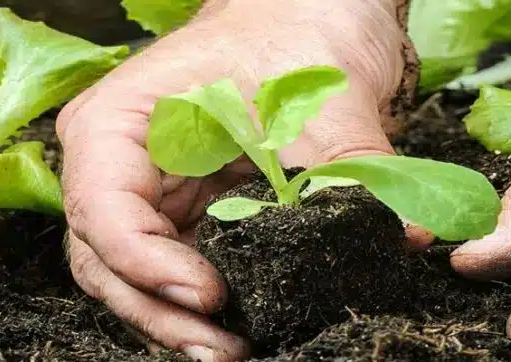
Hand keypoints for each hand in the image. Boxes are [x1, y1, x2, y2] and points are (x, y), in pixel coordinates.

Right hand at [54, 1, 410, 359]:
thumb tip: (407, 233)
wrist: (315, 16)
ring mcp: (150, 199)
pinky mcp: (190, 223)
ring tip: (235, 351)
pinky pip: (183, 276)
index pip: (103, 210)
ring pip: (137, 282)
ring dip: (181, 323)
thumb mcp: (326, 97)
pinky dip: (207, 311)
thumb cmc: (298, 32)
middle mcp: (118, 167)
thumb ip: (358, 168)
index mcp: (118, 123)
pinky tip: (249, 334)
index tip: (210, 295)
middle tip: (224, 347)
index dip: (146, 264)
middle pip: (107, 263)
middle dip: (161, 313)